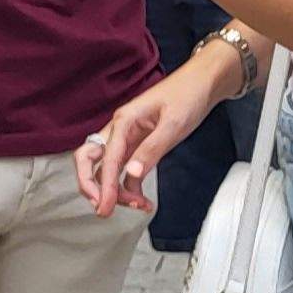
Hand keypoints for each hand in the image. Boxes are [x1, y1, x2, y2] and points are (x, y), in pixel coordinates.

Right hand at [77, 52, 230, 215]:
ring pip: (107, 168)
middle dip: (91, 185)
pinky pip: (124, 169)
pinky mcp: (137, 144)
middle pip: (90, 160)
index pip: (107, 159)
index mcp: (124, 121)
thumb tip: (132, 175)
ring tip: (138, 205)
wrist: (202, 83)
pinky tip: (143, 199)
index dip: (104, 187)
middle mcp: (120, 129)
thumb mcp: (174, 124)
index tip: (105, 208)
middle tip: (104, 209)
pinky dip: (129, 186)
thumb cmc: (187, 96)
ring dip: (115, 190)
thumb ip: (152, 150)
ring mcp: (127, 137)